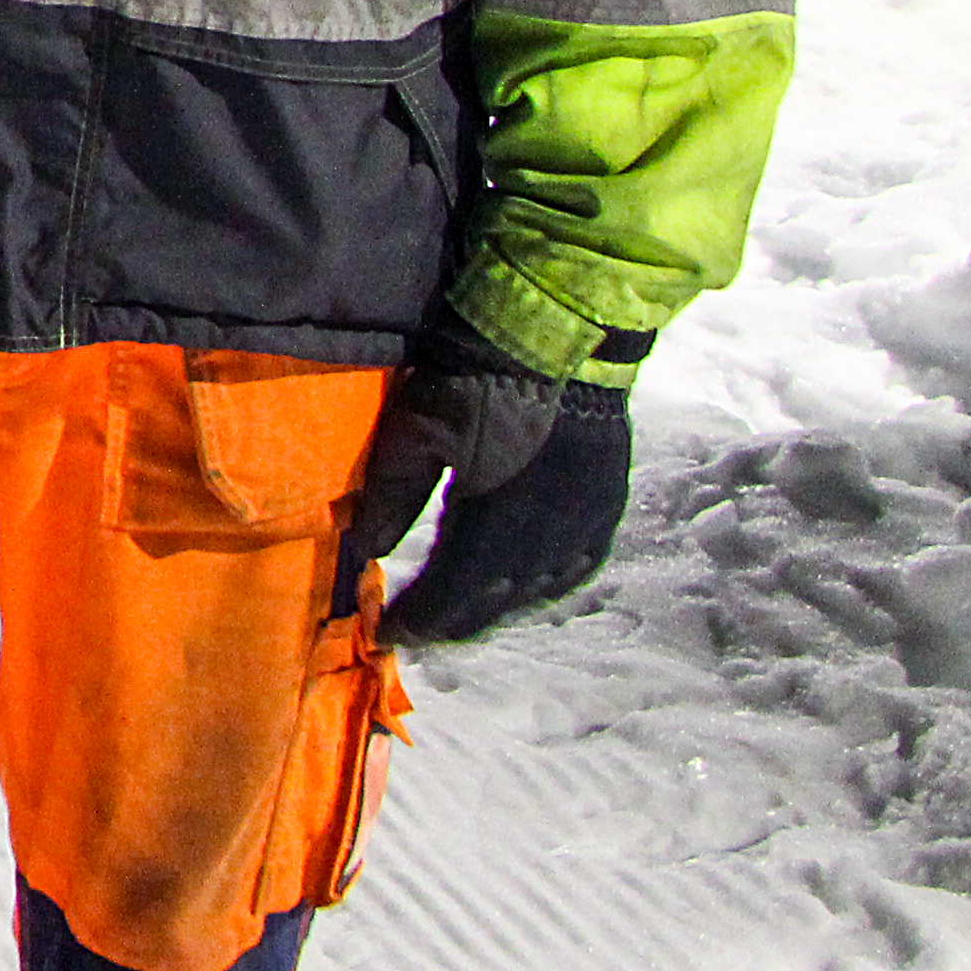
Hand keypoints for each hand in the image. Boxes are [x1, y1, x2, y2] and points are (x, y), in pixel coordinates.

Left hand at [350, 333, 630, 641]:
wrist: (555, 335)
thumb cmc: (475, 379)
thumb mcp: (416, 433)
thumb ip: (392, 498)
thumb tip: (364, 552)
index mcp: (501, 520)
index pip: (455, 592)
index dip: (421, 618)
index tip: (387, 635)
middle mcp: (550, 534)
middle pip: (497, 600)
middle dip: (453, 620)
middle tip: (417, 632)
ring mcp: (586, 520)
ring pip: (539, 588)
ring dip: (497, 607)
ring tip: (460, 615)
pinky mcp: (607, 502)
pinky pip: (579, 565)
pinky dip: (545, 584)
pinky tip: (524, 588)